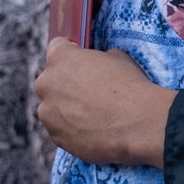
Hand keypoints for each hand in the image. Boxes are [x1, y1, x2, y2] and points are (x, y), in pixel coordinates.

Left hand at [35, 37, 174, 167]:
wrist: (136, 124)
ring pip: (54, 106)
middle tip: (91, 89)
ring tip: (95, 113)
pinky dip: (73, 127)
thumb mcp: (118, 58)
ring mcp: (47, 112)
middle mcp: (46, 83)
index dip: (72, 52)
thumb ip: (98, 59)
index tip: (81, 59)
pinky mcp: (55, 136)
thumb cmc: (129, 86)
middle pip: (52, 79)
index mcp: (60, 57)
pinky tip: (95, 127)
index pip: (57, 46)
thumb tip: (97, 67)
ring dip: (68, 107)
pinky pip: (61, 128)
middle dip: (67, 83)